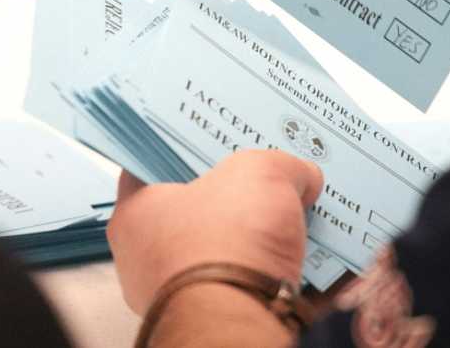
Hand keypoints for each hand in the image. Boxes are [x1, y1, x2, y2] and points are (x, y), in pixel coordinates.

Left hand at [107, 150, 322, 314]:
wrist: (242, 320)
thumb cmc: (227, 244)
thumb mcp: (261, 172)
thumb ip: (283, 164)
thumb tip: (303, 176)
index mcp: (137, 212)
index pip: (153, 163)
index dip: (187, 142)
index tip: (215, 130)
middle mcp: (150, 255)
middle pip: (199, 206)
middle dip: (240, 190)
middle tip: (270, 168)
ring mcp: (185, 289)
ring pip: (230, 247)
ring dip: (264, 232)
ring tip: (301, 207)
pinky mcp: (220, 314)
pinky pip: (253, 281)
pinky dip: (281, 268)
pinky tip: (312, 249)